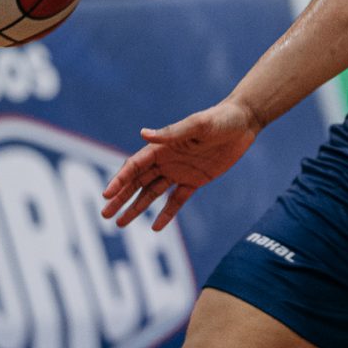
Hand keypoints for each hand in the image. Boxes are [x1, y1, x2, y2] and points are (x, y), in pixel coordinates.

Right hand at [101, 97, 259, 229]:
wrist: (243, 122)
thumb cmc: (219, 119)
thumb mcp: (197, 125)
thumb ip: (171, 133)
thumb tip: (143, 134)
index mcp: (163, 146)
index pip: (135, 166)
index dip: (120, 180)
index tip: (107, 194)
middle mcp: (167, 160)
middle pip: (138, 182)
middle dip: (121, 198)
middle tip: (105, 214)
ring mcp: (180, 171)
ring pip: (152, 193)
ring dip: (136, 208)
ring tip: (120, 223)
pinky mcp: (195, 180)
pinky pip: (177, 200)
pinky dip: (166, 214)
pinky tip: (155, 228)